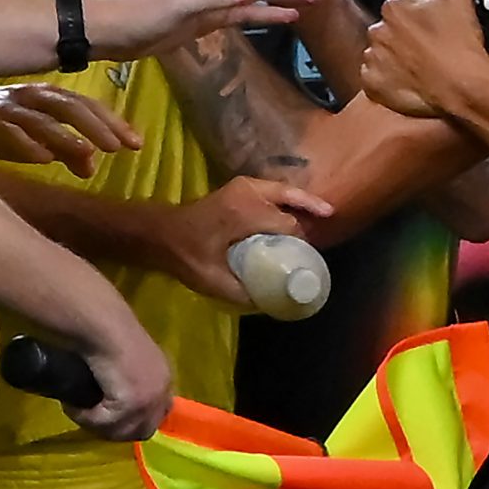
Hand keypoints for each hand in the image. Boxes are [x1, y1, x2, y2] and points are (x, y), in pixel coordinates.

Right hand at [0, 82, 141, 177]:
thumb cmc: (1, 124)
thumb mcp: (40, 136)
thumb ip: (67, 150)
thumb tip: (91, 168)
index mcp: (46, 96)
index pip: (85, 105)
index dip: (111, 121)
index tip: (135, 143)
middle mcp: (29, 98)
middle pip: (68, 107)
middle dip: (96, 126)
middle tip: (118, 148)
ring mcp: (5, 109)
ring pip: (40, 120)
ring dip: (64, 136)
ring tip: (87, 152)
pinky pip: (7, 132)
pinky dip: (25, 144)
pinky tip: (42, 158)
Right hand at [70, 311, 175, 441]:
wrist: (103, 325)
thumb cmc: (108, 333)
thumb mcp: (127, 360)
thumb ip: (130, 380)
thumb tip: (113, 402)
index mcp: (164, 379)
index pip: (158, 414)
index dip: (135, 422)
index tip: (113, 421)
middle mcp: (162, 391)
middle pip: (143, 430)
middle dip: (117, 431)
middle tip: (93, 422)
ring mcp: (149, 399)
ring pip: (121, 431)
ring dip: (97, 425)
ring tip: (78, 411)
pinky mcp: (131, 403)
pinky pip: (104, 423)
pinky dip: (85, 417)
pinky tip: (72, 406)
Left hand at [157, 176, 336, 300]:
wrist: (159, 232)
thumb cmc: (184, 254)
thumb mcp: (212, 279)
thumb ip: (242, 293)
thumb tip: (271, 303)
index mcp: (245, 212)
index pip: (287, 224)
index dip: (301, 240)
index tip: (308, 257)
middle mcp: (248, 193)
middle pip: (291, 201)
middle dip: (310, 213)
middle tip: (330, 223)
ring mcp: (243, 186)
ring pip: (283, 190)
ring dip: (302, 201)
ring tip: (323, 213)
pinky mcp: (238, 187)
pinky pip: (273, 189)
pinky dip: (288, 197)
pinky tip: (297, 209)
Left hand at [363, 0, 488, 120]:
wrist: (461, 85)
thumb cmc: (459, 41)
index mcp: (393, 8)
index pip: (399, 10)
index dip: (417, 20)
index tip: (432, 31)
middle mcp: (377, 32)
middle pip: (387, 33)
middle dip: (402, 39)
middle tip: (427, 51)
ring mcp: (373, 60)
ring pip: (379, 56)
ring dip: (393, 60)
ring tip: (419, 70)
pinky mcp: (372, 86)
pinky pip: (374, 81)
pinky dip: (387, 82)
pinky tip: (408, 84)